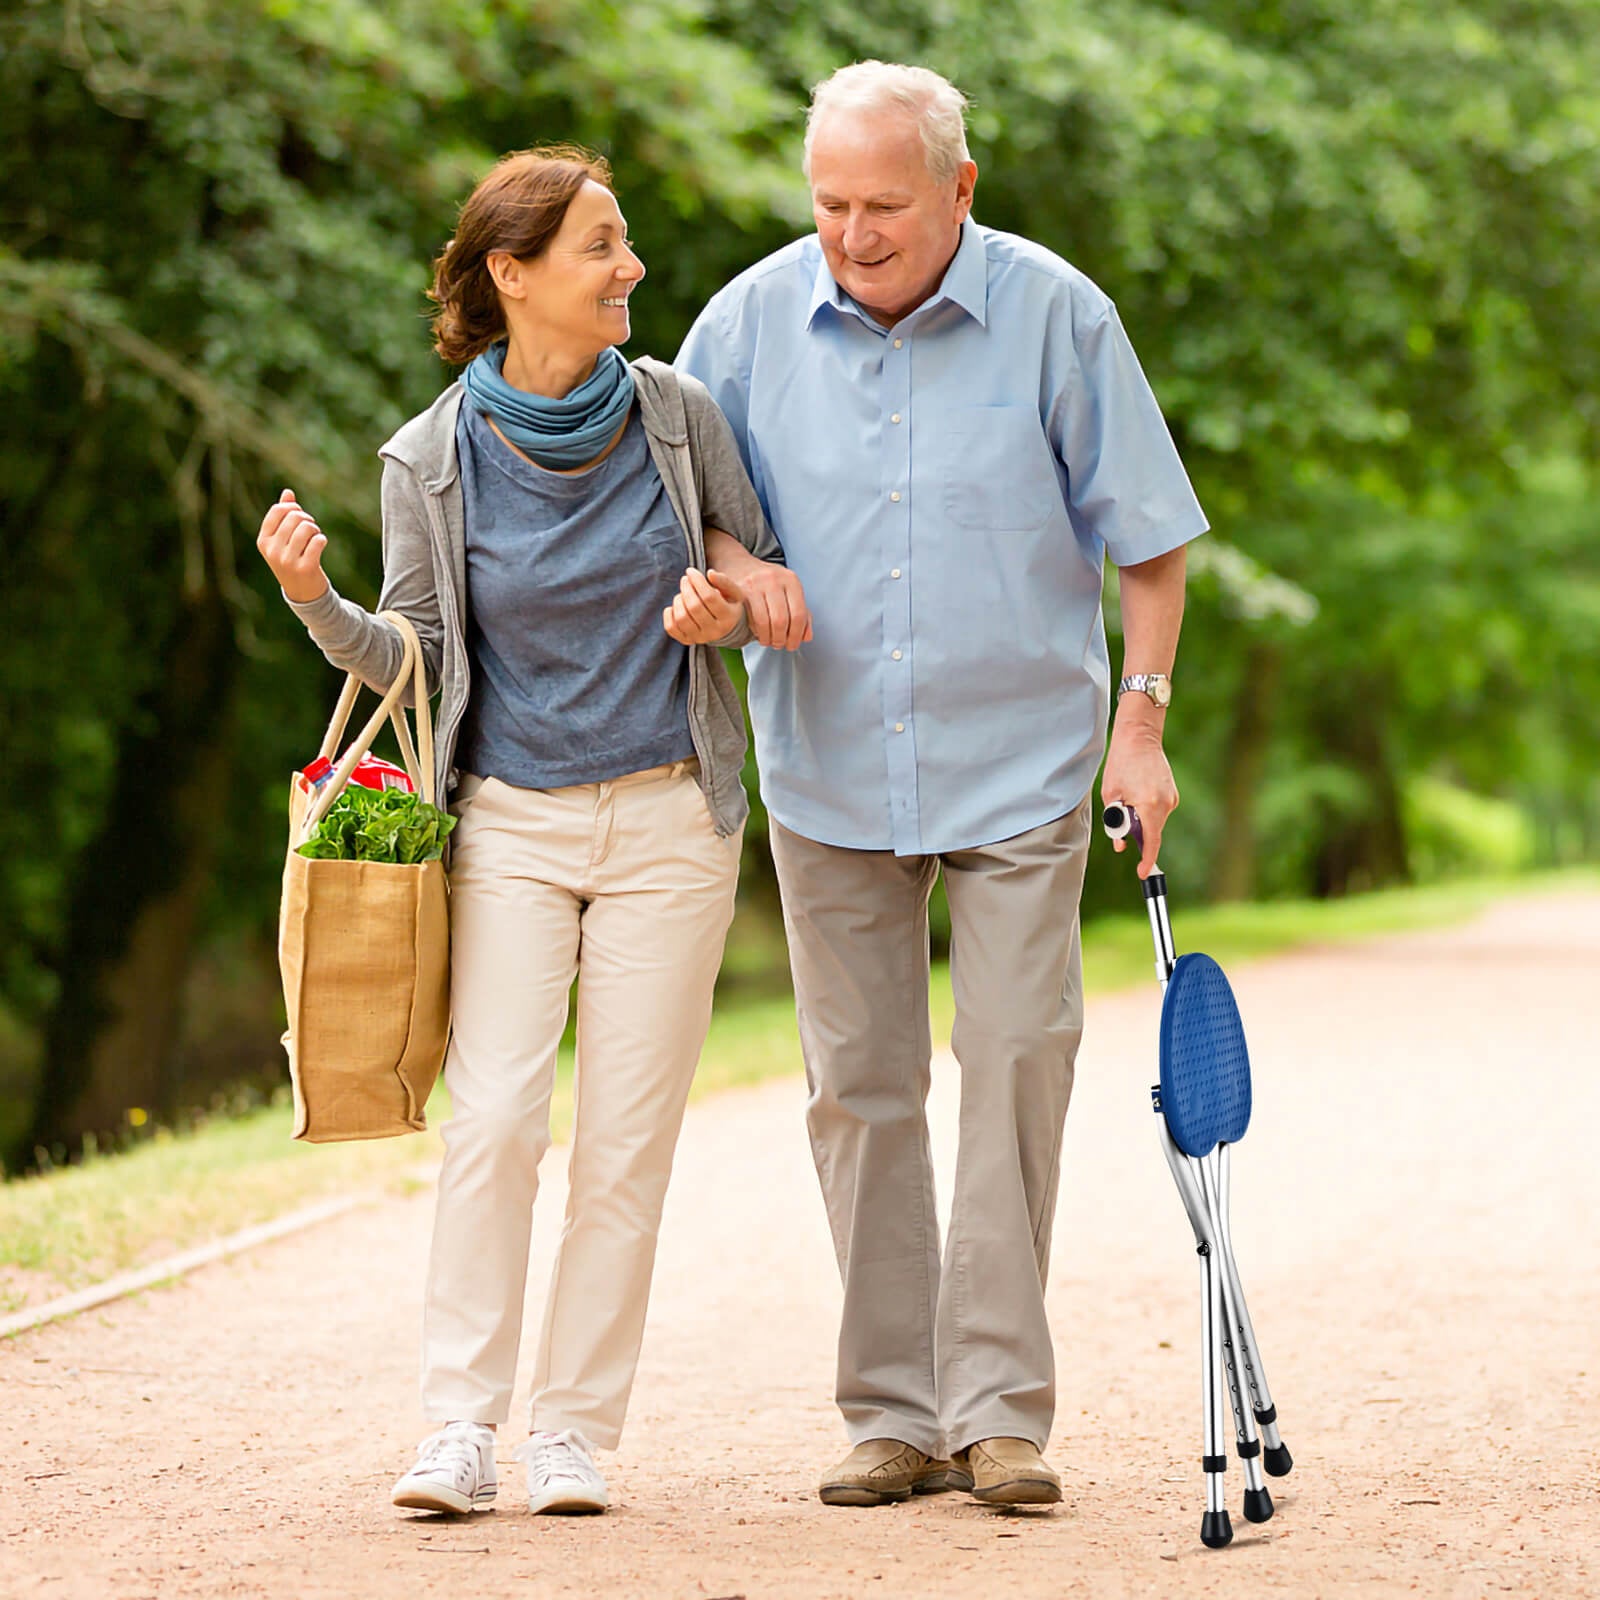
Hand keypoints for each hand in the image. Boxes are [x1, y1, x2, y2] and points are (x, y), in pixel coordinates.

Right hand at [257, 489, 329, 603]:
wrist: (303, 592)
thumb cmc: (293, 560)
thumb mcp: (283, 540)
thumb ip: (284, 516)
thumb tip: (288, 492)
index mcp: (263, 541)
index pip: (278, 510)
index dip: (294, 509)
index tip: (300, 518)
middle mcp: (272, 550)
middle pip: (295, 517)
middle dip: (307, 519)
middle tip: (311, 530)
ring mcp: (287, 560)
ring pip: (307, 528)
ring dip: (315, 530)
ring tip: (315, 537)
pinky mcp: (305, 568)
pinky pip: (318, 542)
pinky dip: (322, 540)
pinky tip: (321, 544)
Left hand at [662, 568, 744, 645]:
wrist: (726, 627)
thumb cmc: (728, 604)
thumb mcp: (734, 592)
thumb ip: (724, 581)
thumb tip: (709, 573)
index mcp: (728, 618)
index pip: (709, 597)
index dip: (697, 581)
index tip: (690, 571)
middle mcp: (715, 632)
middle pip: (694, 607)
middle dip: (686, 589)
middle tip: (685, 580)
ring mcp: (700, 638)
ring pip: (681, 618)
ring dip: (678, 601)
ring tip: (682, 594)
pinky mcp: (686, 641)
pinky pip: (670, 628)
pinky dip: (669, 613)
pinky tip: (676, 606)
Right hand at [701, 528, 811, 649]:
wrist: (738, 564)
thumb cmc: (767, 583)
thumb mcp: (788, 592)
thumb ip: (802, 614)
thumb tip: (807, 637)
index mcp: (791, 580)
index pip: (799, 614)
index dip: (796, 635)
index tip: (793, 645)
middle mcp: (774, 579)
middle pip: (781, 620)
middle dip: (781, 639)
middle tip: (779, 645)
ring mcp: (756, 584)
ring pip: (765, 622)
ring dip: (768, 638)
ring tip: (769, 642)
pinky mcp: (740, 591)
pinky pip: (751, 618)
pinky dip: (756, 631)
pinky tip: (758, 633)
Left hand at [1099, 716, 1178, 879]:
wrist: (1139, 737)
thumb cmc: (1121, 763)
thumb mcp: (1111, 795)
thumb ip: (1116, 824)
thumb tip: (1121, 845)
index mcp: (1149, 805)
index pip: (1151, 841)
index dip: (1147, 860)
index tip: (1144, 873)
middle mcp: (1165, 803)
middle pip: (1152, 832)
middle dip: (1136, 833)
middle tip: (1121, 813)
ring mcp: (1172, 798)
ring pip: (1154, 822)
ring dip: (1140, 819)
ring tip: (1127, 795)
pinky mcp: (1172, 794)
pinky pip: (1157, 812)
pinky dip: (1146, 811)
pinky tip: (1136, 792)